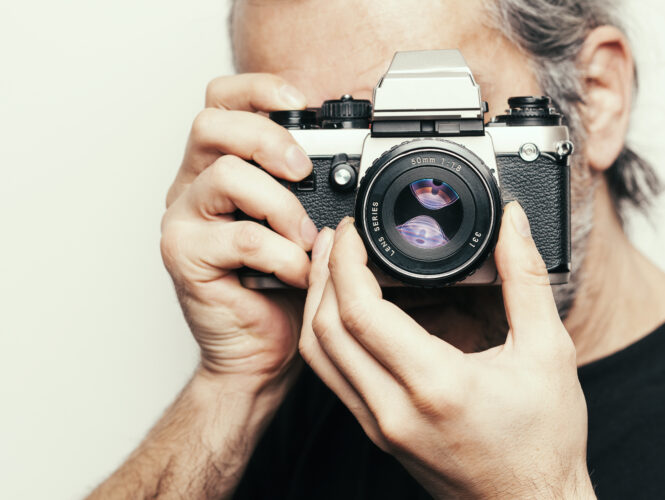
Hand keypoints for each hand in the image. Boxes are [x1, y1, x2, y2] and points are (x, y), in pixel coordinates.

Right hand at [161, 74, 317, 389]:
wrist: (258, 349)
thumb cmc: (279, 288)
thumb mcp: (300, 227)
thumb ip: (309, 191)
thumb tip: (347, 163)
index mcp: (218, 167)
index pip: (221, 102)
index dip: (258, 90)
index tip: (301, 102)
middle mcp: (192, 186)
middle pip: (212, 124)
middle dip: (268, 138)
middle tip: (303, 170)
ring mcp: (182, 219)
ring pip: (225, 175)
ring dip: (280, 204)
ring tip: (305, 237)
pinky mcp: (183, 256)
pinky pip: (239, 237)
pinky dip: (281, 253)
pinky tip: (298, 271)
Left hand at [300, 203, 594, 498]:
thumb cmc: (543, 442)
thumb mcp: (549, 352)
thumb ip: (527, 279)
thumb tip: (512, 225)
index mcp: (436, 385)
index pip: (360, 312)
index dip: (345, 262)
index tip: (352, 231)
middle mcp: (394, 409)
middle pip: (324, 330)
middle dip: (322, 274)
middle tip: (335, 238)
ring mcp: (378, 424)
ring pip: (319, 355)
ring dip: (315, 304)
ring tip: (329, 266)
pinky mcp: (376, 431)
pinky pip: (332, 376)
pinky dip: (327, 335)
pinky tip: (341, 311)